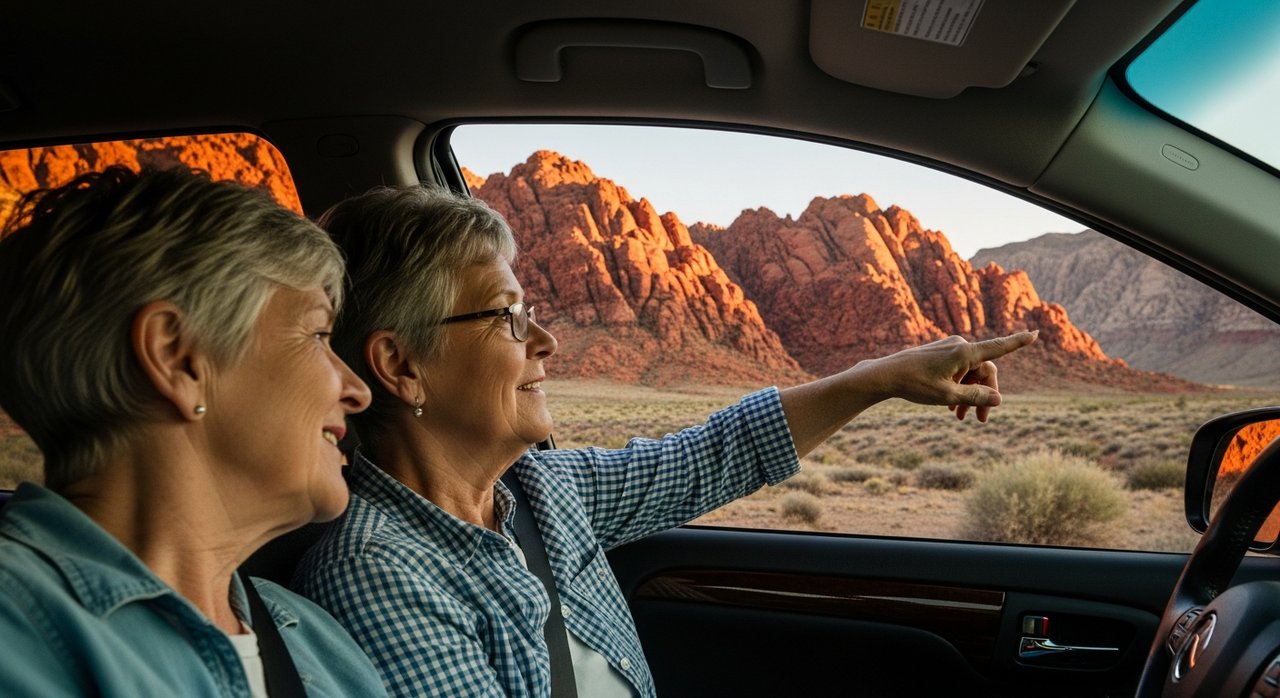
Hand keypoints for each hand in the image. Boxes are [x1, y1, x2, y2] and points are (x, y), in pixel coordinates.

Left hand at [858, 331, 1036, 421]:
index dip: (1018, 342)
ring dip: (970, 395)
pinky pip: (959, 371)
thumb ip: (975, 398)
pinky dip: (959, 387)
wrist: (886, 375)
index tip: (1036, 333)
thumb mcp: (947, 396)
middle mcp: (959, 346)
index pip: (998, 347)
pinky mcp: (941, 354)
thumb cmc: (915, 384)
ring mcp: (949, 349)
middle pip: (985, 371)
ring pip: (971, 374)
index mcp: (964, 352)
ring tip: (961, 418)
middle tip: (981, 420)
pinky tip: (952, 408)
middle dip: (985, 395)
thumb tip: (999, 400)